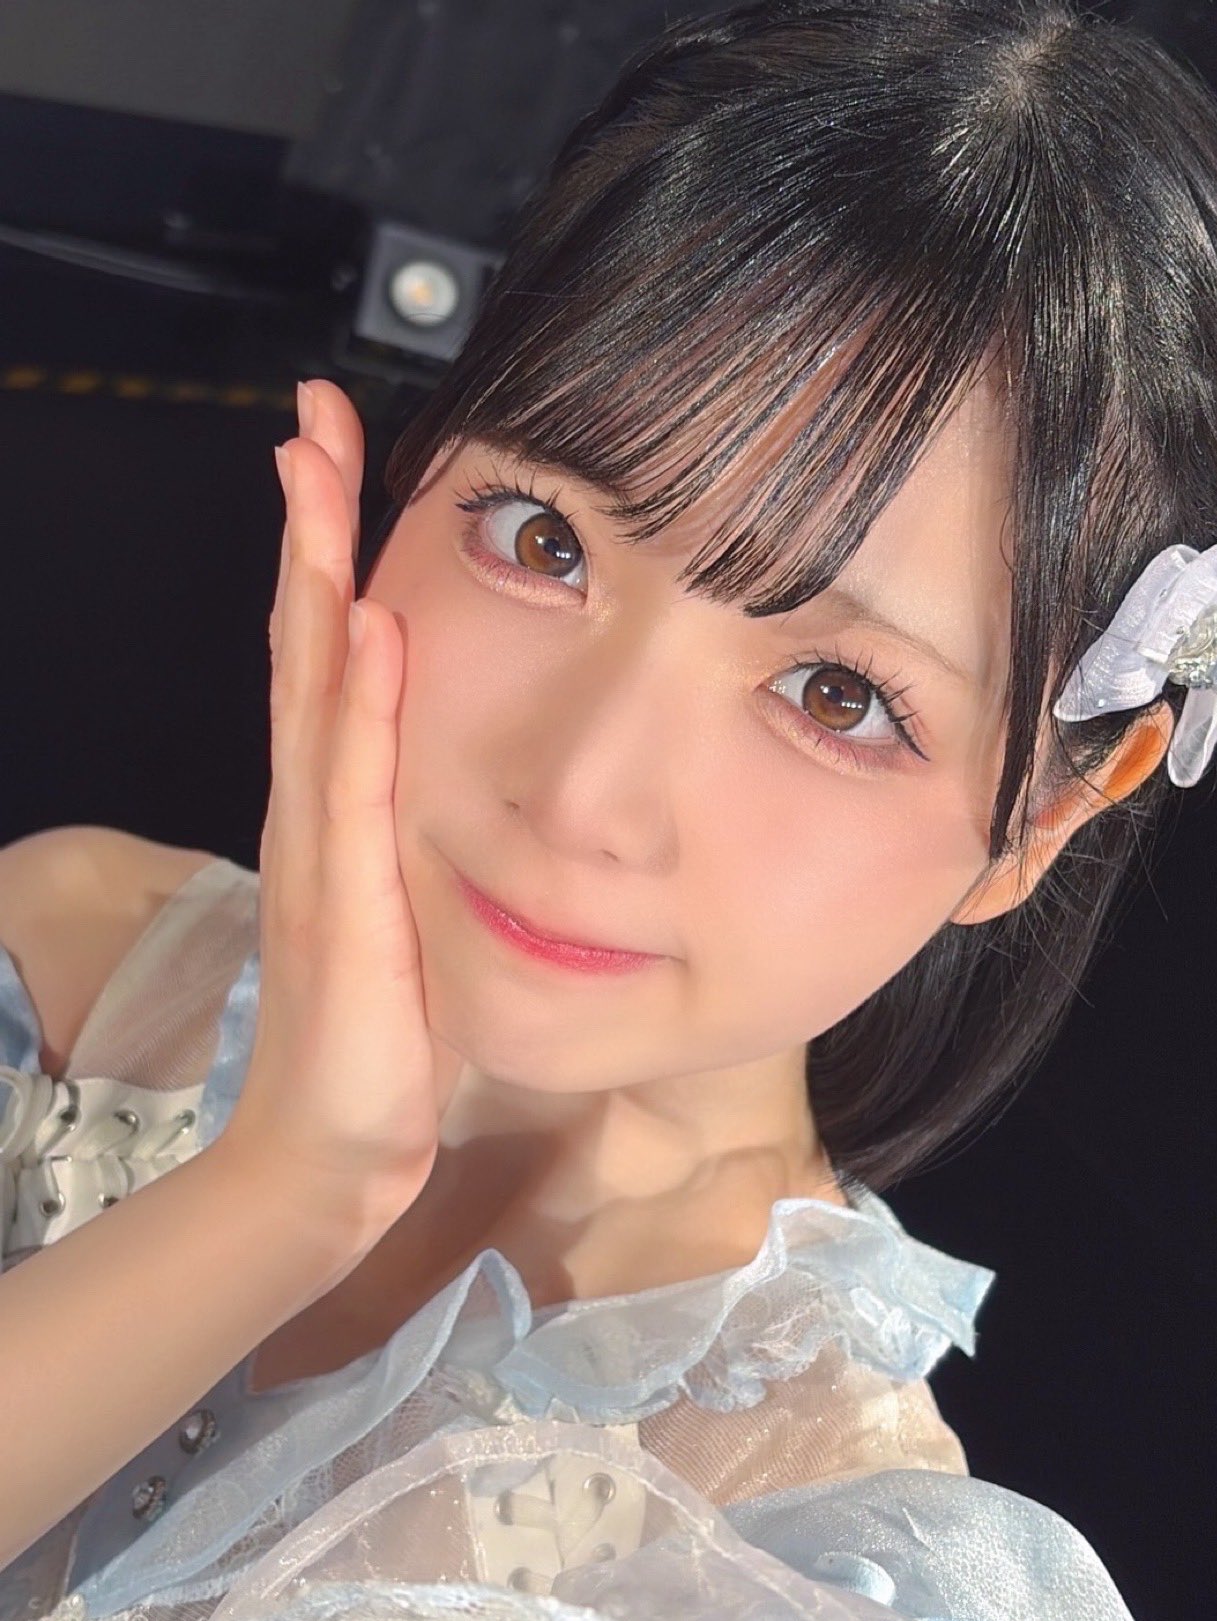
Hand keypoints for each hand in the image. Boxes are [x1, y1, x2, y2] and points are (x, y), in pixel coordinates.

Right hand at [223, 379, 460, 1252]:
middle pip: (305, 641)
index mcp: (333, 800)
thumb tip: (441, 760)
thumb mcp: (399, 900)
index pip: (326, 652)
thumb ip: (403, 823)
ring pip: (315, 688)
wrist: (337, 1140)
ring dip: (314, 577)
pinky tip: (371, 628)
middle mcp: (314, 804)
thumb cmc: (378, 1025)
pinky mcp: (346, 903)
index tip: (331, 453)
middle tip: (307, 416)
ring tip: (317, 474)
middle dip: (306, 523)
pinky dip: (359, 704)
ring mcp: (320, 847)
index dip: (323, 550)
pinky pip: (354, 787)